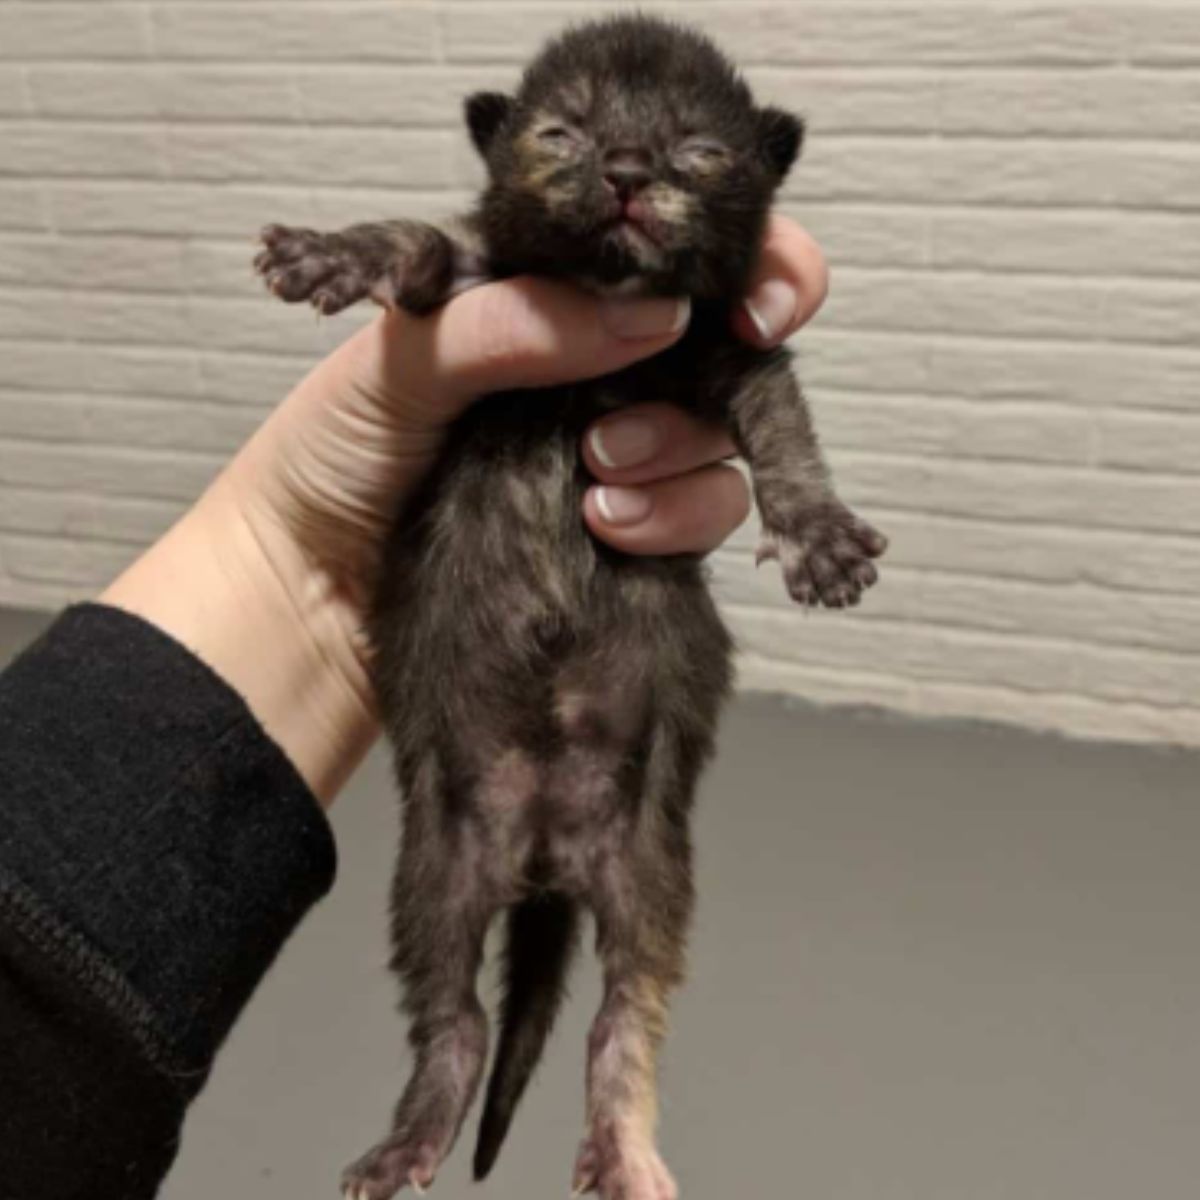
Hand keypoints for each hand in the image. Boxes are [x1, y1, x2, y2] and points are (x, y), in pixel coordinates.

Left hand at [103, 216, 827, 802]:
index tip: (753, 307)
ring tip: (595, 478)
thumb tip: (654, 315)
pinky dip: (673, 520)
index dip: (740, 265)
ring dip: (679, 457)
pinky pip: (699, 517)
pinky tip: (605, 526)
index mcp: (544, 303)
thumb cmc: (328, 459)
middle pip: (722, 350)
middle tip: (616, 424)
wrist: (305, 598)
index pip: (666, 258)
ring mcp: (616, 457)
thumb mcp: (398, 362)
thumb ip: (509, 323)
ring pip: (718, 441)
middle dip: (720, 373)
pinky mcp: (627, 538)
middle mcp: (596, 372)